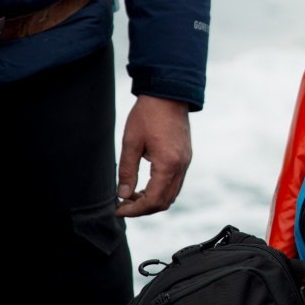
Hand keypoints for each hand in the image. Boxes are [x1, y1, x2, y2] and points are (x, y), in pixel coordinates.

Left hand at [116, 95, 192, 217]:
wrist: (169, 94)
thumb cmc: (149, 115)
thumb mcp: (131, 142)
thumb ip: (127, 171)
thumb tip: (123, 194)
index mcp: (168, 164)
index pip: (153, 200)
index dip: (134, 210)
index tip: (118, 209)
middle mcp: (181, 166)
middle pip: (165, 202)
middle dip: (143, 208)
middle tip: (124, 204)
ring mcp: (186, 162)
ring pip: (172, 194)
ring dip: (153, 199)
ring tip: (132, 194)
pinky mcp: (186, 157)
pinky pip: (175, 182)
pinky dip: (160, 189)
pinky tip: (145, 183)